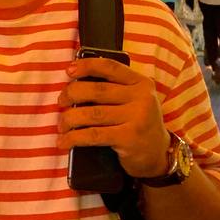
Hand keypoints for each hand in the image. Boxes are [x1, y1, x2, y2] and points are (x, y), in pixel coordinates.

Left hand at [57, 57, 168, 179]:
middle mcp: (142, 98)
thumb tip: (75, 84)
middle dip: (72, 94)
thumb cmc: (138, 123)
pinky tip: (64, 141)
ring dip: (70, 119)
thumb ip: (114, 89)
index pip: (110, 67)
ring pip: (93, 114)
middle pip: (97, 90)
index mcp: (141, 83)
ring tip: (61, 125)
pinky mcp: (129, 139)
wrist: (158, 153)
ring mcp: (137, 118)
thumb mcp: (134, 100)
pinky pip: (94, 135)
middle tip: (61, 102)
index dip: (87, 66)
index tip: (69, 70)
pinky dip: (74, 138)